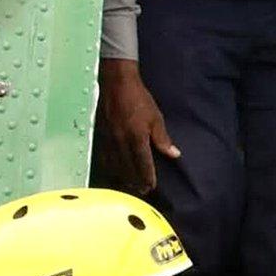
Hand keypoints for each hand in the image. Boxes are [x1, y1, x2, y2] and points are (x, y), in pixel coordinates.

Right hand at [97, 59, 179, 194]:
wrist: (117, 84)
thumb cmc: (139, 99)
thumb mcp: (156, 118)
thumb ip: (163, 139)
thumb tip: (174, 154)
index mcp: (136, 137)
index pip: (143, 163)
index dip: (147, 176)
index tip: (151, 187)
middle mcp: (121, 141)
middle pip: (127, 168)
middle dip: (135, 181)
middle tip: (142, 191)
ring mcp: (109, 139)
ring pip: (115, 164)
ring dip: (123, 177)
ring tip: (129, 186)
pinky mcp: (102, 135)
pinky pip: (105, 156)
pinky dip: (110, 167)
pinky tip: (114, 172)